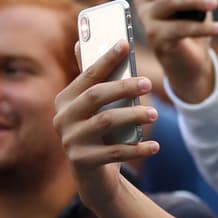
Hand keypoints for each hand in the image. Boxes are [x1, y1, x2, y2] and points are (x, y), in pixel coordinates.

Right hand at [53, 39, 159, 208]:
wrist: (93, 175)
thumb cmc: (99, 132)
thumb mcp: (95, 107)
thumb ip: (92, 79)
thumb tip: (83, 41)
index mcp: (65, 99)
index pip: (88, 75)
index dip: (106, 58)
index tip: (126, 43)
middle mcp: (62, 118)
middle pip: (96, 96)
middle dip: (124, 87)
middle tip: (149, 83)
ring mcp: (70, 141)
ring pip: (106, 121)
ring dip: (133, 115)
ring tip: (154, 113)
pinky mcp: (83, 161)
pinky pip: (115, 152)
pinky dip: (138, 148)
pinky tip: (155, 146)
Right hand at [132, 0, 217, 103]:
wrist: (189, 62)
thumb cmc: (191, 27)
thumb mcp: (194, 4)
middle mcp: (145, 2)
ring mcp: (148, 21)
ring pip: (170, 2)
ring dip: (195, 1)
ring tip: (215, 2)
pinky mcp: (156, 39)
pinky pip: (181, 28)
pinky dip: (203, 27)